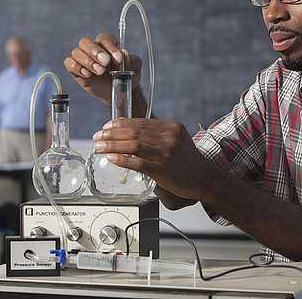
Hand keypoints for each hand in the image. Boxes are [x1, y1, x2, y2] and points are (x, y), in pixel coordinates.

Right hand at [64, 33, 141, 105]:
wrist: (120, 91)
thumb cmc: (126, 75)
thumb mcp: (134, 67)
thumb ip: (131, 60)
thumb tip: (124, 53)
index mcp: (107, 44)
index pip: (104, 39)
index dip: (110, 47)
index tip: (118, 58)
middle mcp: (93, 49)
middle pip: (85, 42)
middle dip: (95, 51)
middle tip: (105, 62)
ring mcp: (83, 59)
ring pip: (76, 52)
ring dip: (87, 61)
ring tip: (100, 71)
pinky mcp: (77, 71)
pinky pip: (69, 63)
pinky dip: (76, 67)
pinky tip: (87, 74)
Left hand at [92, 118, 216, 202]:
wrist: (204, 179)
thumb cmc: (187, 161)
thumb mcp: (176, 139)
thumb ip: (156, 134)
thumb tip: (127, 131)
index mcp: (171, 127)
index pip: (140, 122)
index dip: (120, 124)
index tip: (106, 127)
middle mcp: (169, 138)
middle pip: (134, 132)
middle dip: (112, 134)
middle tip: (98, 137)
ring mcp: (166, 154)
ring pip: (134, 146)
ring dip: (113, 145)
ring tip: (100, 147)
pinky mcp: (163, 170)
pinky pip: (138, 163)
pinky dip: (123, 160)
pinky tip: (112, 158)